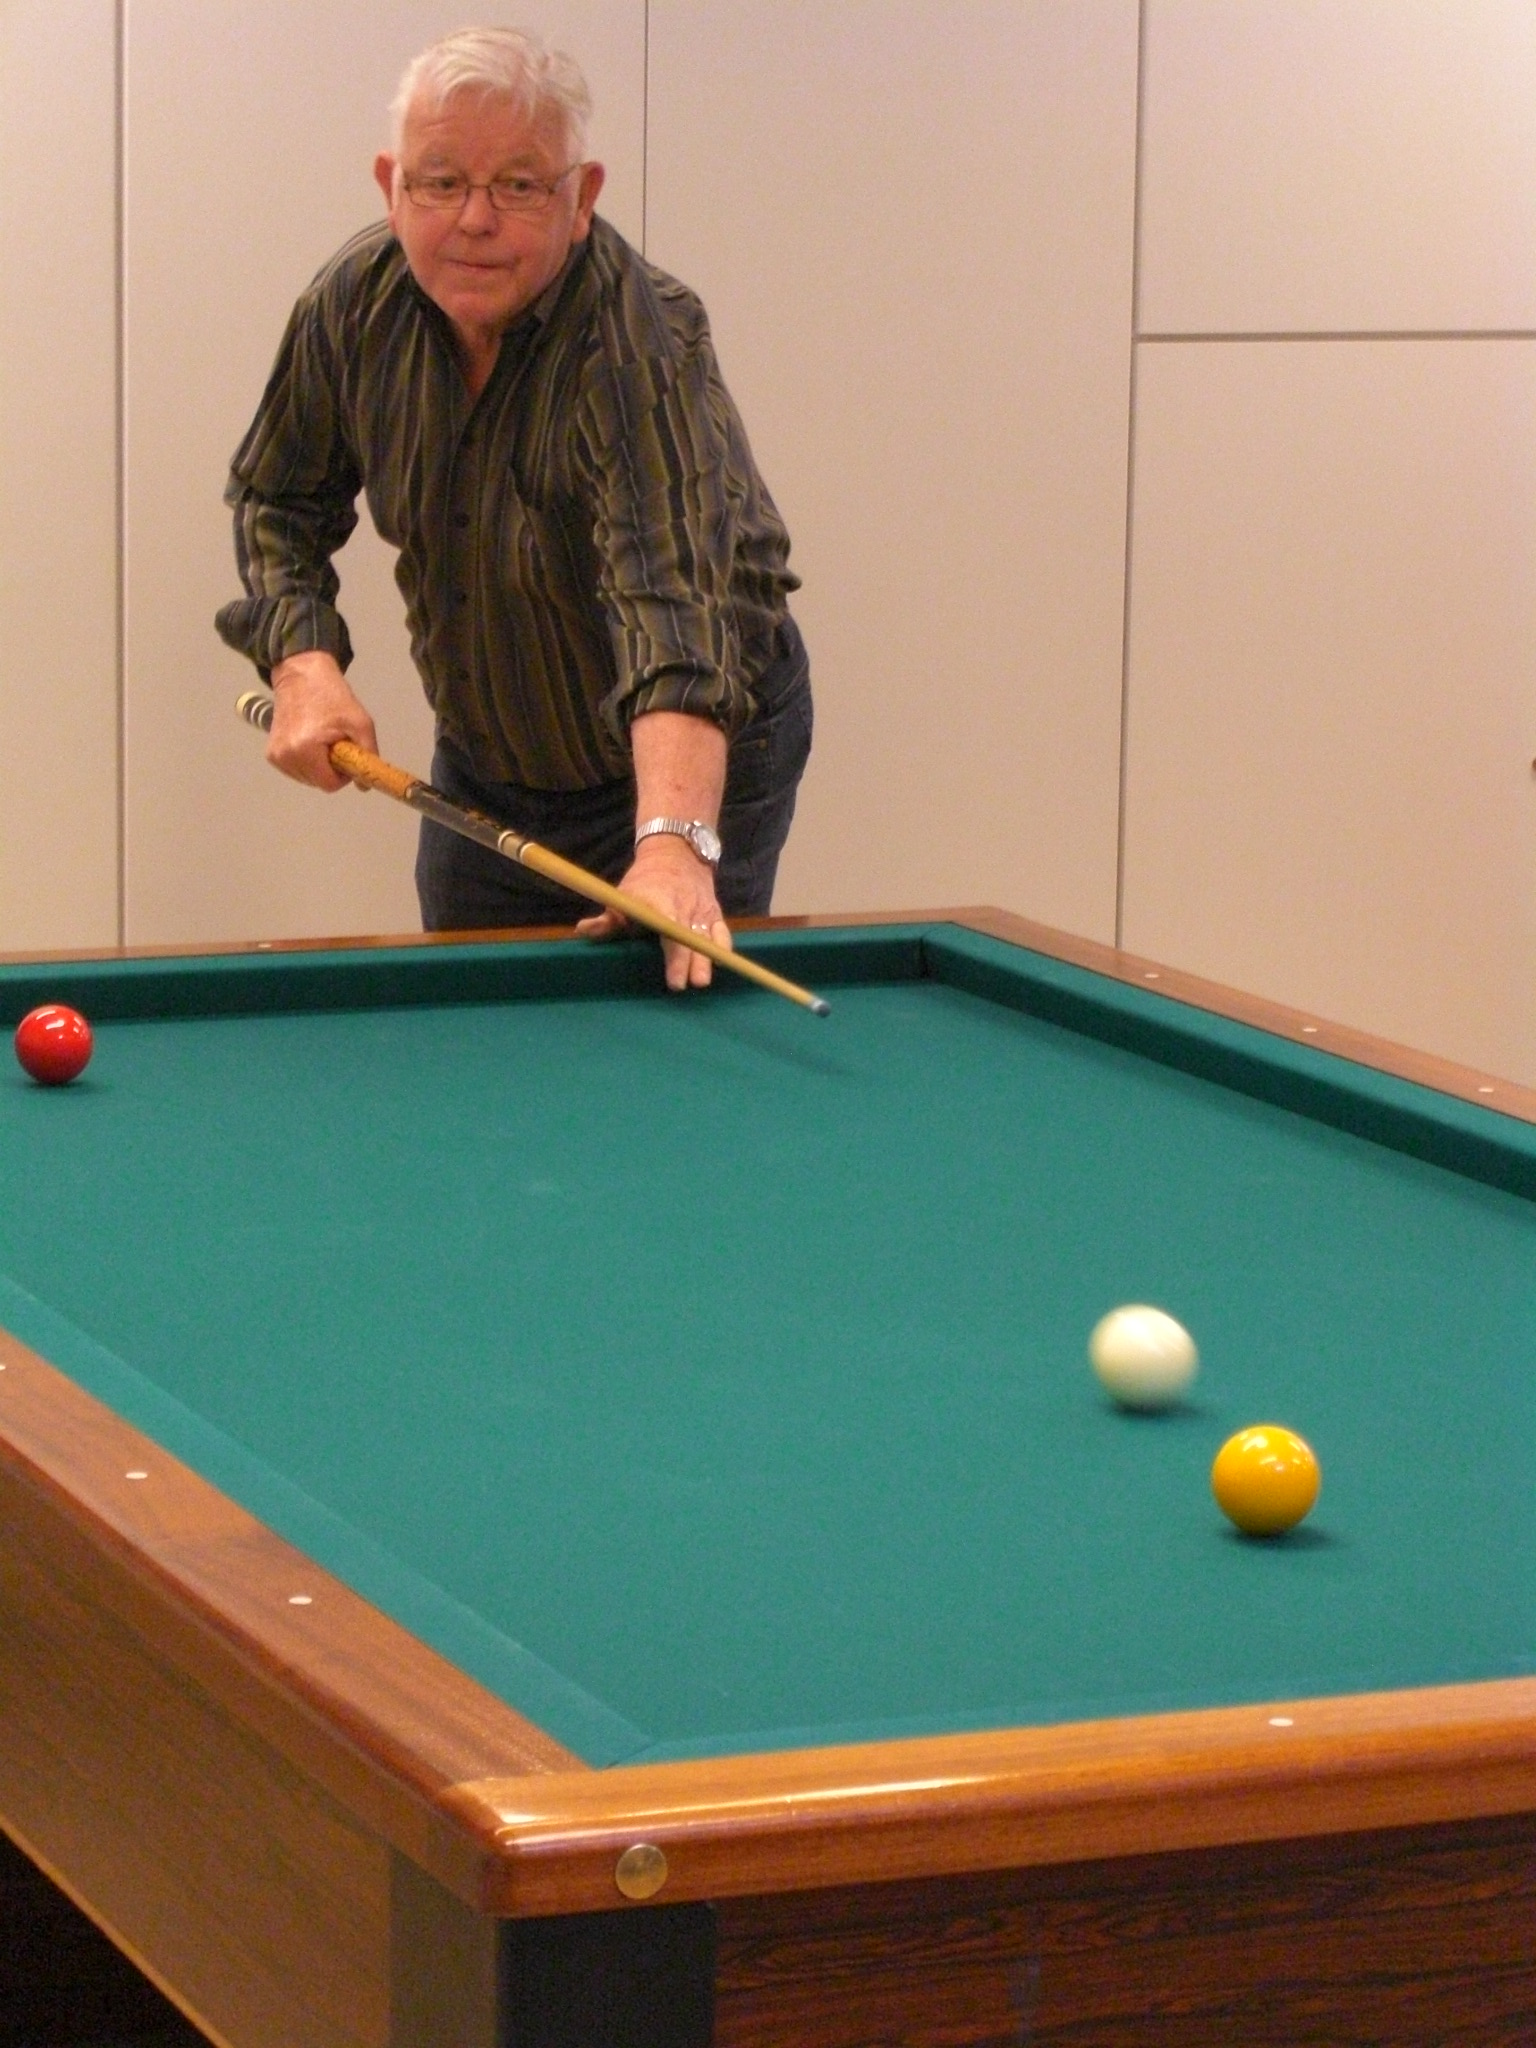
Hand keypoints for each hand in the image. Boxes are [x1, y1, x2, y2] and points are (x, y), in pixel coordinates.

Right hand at [267, 651, 378, 792]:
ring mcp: (275, 756)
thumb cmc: (333, 697)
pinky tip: (309, 742)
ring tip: (321, 740)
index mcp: (305, 750)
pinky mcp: (271, 754)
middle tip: (335, 743)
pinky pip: (295, 771)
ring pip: (306, 779)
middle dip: (330, 769)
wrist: (301, 675)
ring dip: (318, 767)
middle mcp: (285, 756)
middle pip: (317, 783)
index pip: (329, 785)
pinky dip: (306, 762)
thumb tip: (364, 786)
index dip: (343, 775)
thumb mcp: (361, 723)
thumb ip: (367, 756)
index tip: (346, 755)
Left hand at [576, 836, 730, 990]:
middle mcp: (683, 906)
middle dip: (690, 960)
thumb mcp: (623, 895)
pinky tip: (722, 964)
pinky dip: (723, 947)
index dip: (671, 951)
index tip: (671, 974)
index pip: (667, 925)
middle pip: (689, 936)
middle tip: (689, 984)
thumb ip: (607, 918)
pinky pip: (722, 931)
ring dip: (709, 958)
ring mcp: (701, 910)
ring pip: (708, 936)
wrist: (677, 853)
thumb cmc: (644, 882)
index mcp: (658, 901)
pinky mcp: (715, 913)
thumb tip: (583, 930)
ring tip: (702, 981)